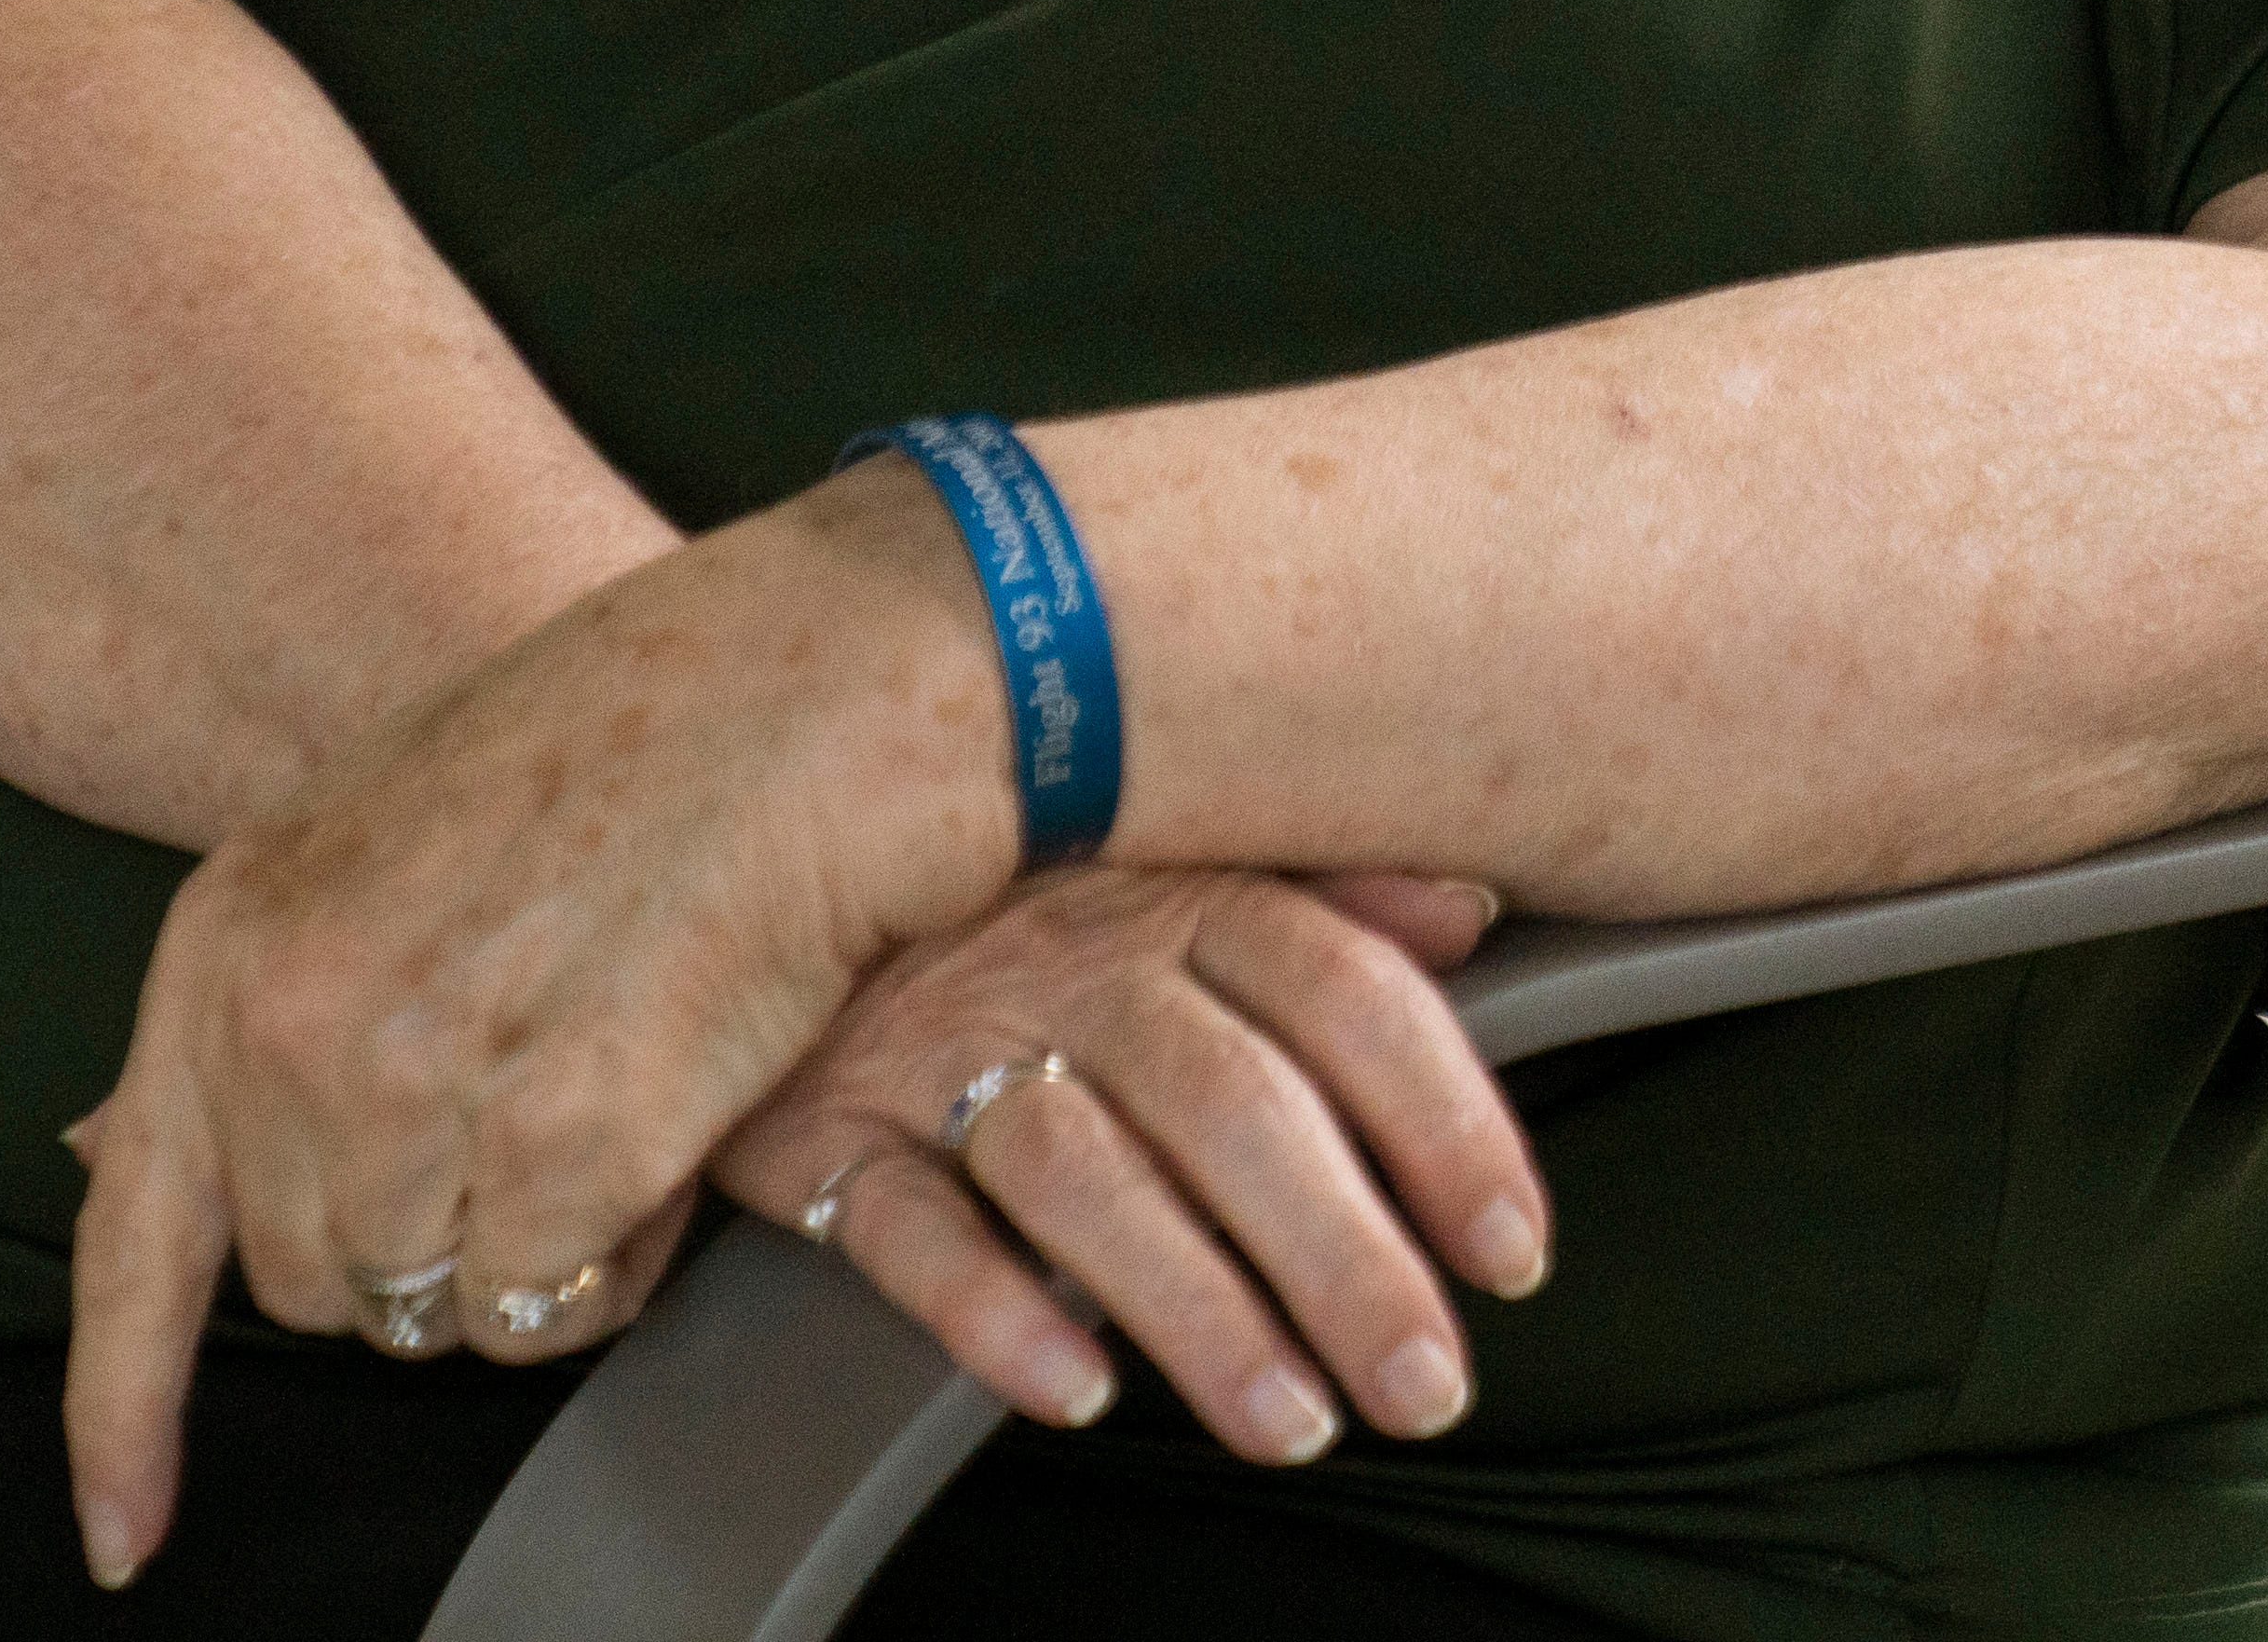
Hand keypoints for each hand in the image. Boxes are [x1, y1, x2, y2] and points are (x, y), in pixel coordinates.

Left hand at [58, 465, 1009, 1585]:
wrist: (829, 664)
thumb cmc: (644, 727)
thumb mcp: (387, 833)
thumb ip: (283, 994)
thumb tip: (120, 1161)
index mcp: (230, 940)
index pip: (132, 1231)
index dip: (123, 1407)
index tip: (126, 1533)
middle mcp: (292, 1021)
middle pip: (318, 1287)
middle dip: (429, 1239)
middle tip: (542, 1100)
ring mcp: (422, 1082)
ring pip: (443, 1310)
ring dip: (539, 1241)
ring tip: (619, 1081)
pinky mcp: (569, 1134)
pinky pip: (557, 1302)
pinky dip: (623, 1248)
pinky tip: (671, 1111)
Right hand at [720, 862, 1558, 1467]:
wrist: (753, 843)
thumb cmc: (1003, 880)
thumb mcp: (1159, 845)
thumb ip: (1320, 885)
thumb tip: (1473, 910)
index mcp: (1175, 889)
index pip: (1344, 997)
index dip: (1445, 1124)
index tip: (1513, 1255)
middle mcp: (1071, 958)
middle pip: (1234, 1107)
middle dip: (1345, 1259)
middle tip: (1424, 1387)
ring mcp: (939, 1040)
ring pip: (1086, 1178)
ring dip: (1199, 1311)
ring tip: (1290, 1423)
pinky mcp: (817, 1122)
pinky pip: (899, 1221)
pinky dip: (989, 1307)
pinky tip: (1073, 1385)